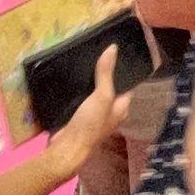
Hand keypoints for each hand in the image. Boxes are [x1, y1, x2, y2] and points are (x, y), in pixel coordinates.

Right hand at [48, 44, 130, 173]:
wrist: (67, 146)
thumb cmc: (91, 123)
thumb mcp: (102, 96)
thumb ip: (106, 73)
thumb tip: (113, 48)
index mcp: (122, 107)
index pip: (127, 84)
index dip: (123, 69)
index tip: (116, 50)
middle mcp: (111, 111)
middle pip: (110, 87)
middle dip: (105, 72)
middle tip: (98, 50)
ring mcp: (95, 114)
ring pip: (95, 92)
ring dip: (91, 80)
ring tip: (85, 58)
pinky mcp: (80, 115)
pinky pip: (83, 97)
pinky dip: (80, 88)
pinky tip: (74, 76)